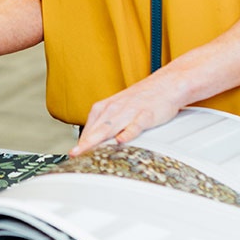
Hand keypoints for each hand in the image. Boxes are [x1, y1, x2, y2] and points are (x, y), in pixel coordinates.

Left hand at [69, 76, 184, 158]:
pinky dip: (128, 132)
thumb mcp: (120, 109)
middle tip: (74, 154)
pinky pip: (136, 124)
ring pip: (111, 127)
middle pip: (97, 129)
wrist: (166, 85)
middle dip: (84, 142)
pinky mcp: (146, 114)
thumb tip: (94, 142)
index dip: (81, 142)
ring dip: (97, 139)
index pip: (89, 127)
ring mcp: (130, 111)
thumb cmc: (142, 99)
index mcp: (106, 107)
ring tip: (87, 150)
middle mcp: (115, 108)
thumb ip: (107, 124)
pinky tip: (121, 140)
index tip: (73, 154)